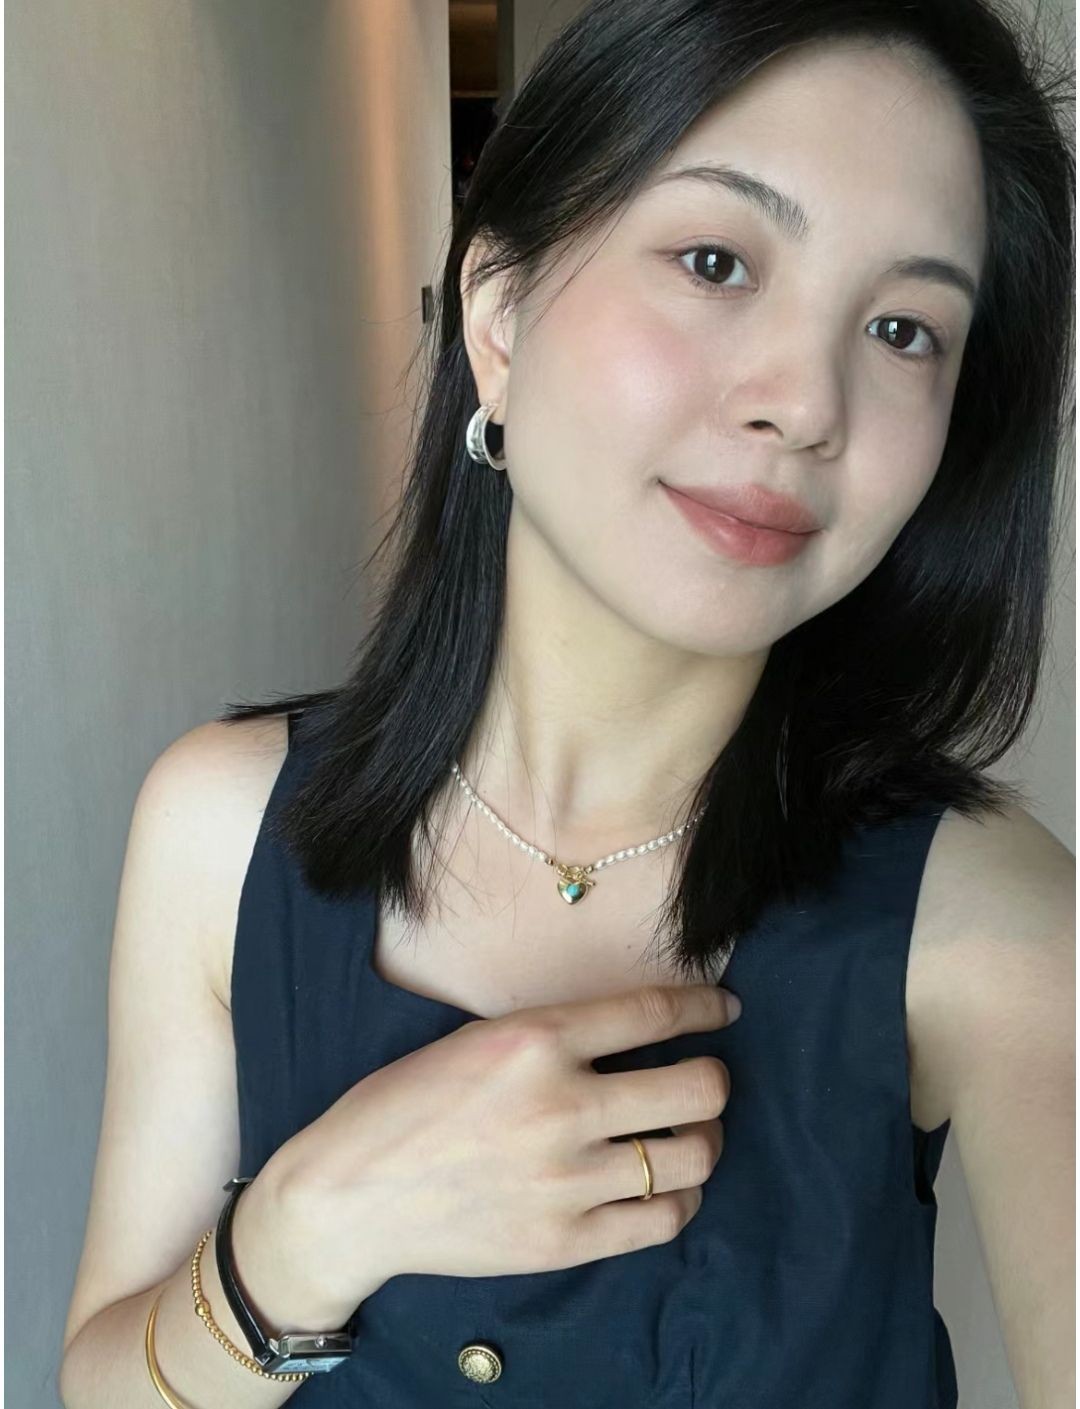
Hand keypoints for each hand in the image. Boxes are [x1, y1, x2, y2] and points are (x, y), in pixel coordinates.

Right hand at [256, 981, 739, 1315]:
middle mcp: (562, 1105)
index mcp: (535, 1040)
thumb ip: (554, 1035)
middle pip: (697, 1088)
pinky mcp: (565, 1240)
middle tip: (705, 1079)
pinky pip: (663, 1220)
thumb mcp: (476, 1040)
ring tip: (690, 1134)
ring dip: (704, 1140)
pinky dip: (681, 1199)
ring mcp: (568, 1179)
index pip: (654, 1014)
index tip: (724, 1009)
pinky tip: (668, 1186)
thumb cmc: (403, 1106)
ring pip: (691, 1156)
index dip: (705, 1008)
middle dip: (715, 1078)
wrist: (349, 1197)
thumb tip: (636, 1031)